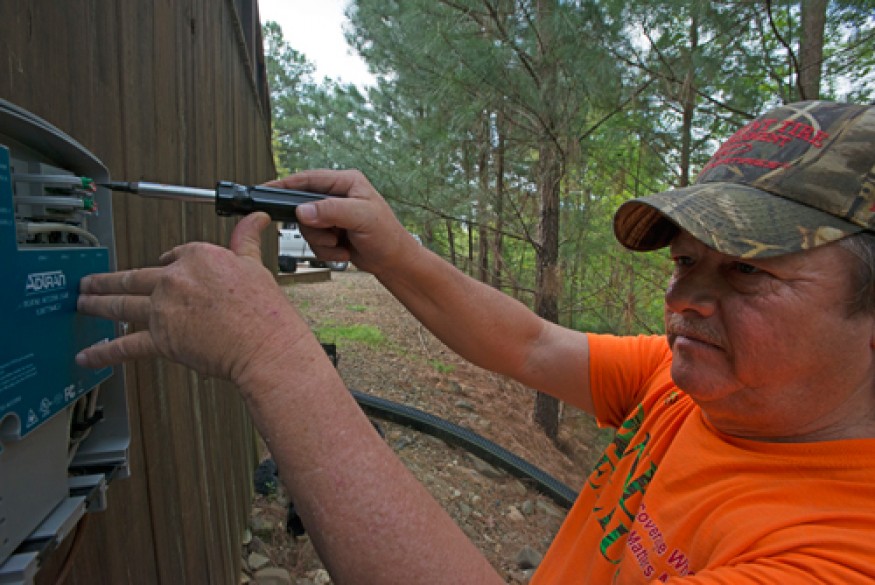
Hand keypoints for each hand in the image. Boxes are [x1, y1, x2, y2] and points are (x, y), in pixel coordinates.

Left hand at [76, 212, 307, 383]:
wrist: (264, 344)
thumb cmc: (264, 312)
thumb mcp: (255, 266)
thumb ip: (246, 240)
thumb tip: (255, 218)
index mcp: (197, 257)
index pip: (172, 256)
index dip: (165, 264)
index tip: (159, 269)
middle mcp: (174, 279)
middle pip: (134, 277)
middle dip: (108, 281)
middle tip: (91, 281)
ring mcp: (163, 309)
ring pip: (120, 304)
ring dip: (96, 304)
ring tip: (82, 303)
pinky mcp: (160, 339)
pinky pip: (125, 346)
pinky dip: (103, 352)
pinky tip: (87, 355)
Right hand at [267, 170, 418, 275]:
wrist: (394, 262)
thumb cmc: (386, 236)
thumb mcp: (360, 218)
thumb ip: (331, 211)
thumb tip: (302, 210)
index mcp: (346, 182)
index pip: (309, 179)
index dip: (286, 185)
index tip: (266, 190)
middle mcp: (337, 195)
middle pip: (303, 208)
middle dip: (315, 228)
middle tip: (332, 235)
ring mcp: (333, 215)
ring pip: (306, 228)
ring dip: (322, 242)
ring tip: (341, 244)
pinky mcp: (331, 232)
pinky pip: (313, 242)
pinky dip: (326, 251)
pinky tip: (344, 250)